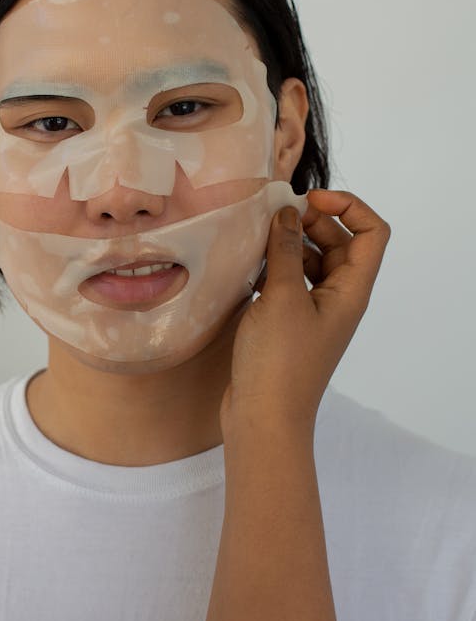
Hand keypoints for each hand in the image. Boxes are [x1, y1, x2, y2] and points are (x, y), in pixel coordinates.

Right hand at [222, 190, 390, 432]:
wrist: (263, 419)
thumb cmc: (279, 362)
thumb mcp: (282, 297)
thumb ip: (284, 250)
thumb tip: (287, 212)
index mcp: (351, 290)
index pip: (371, 232)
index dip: (348, 207)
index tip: (308, 200)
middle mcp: (339, 298)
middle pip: (340, 243)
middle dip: (313, 220)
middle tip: (275, 214)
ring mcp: (315, 312)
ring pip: (312, 261)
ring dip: (290, 243)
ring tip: (258, 237)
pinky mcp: (290, 324)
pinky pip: (290, 282)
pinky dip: (275, 267)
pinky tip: (249, 265)